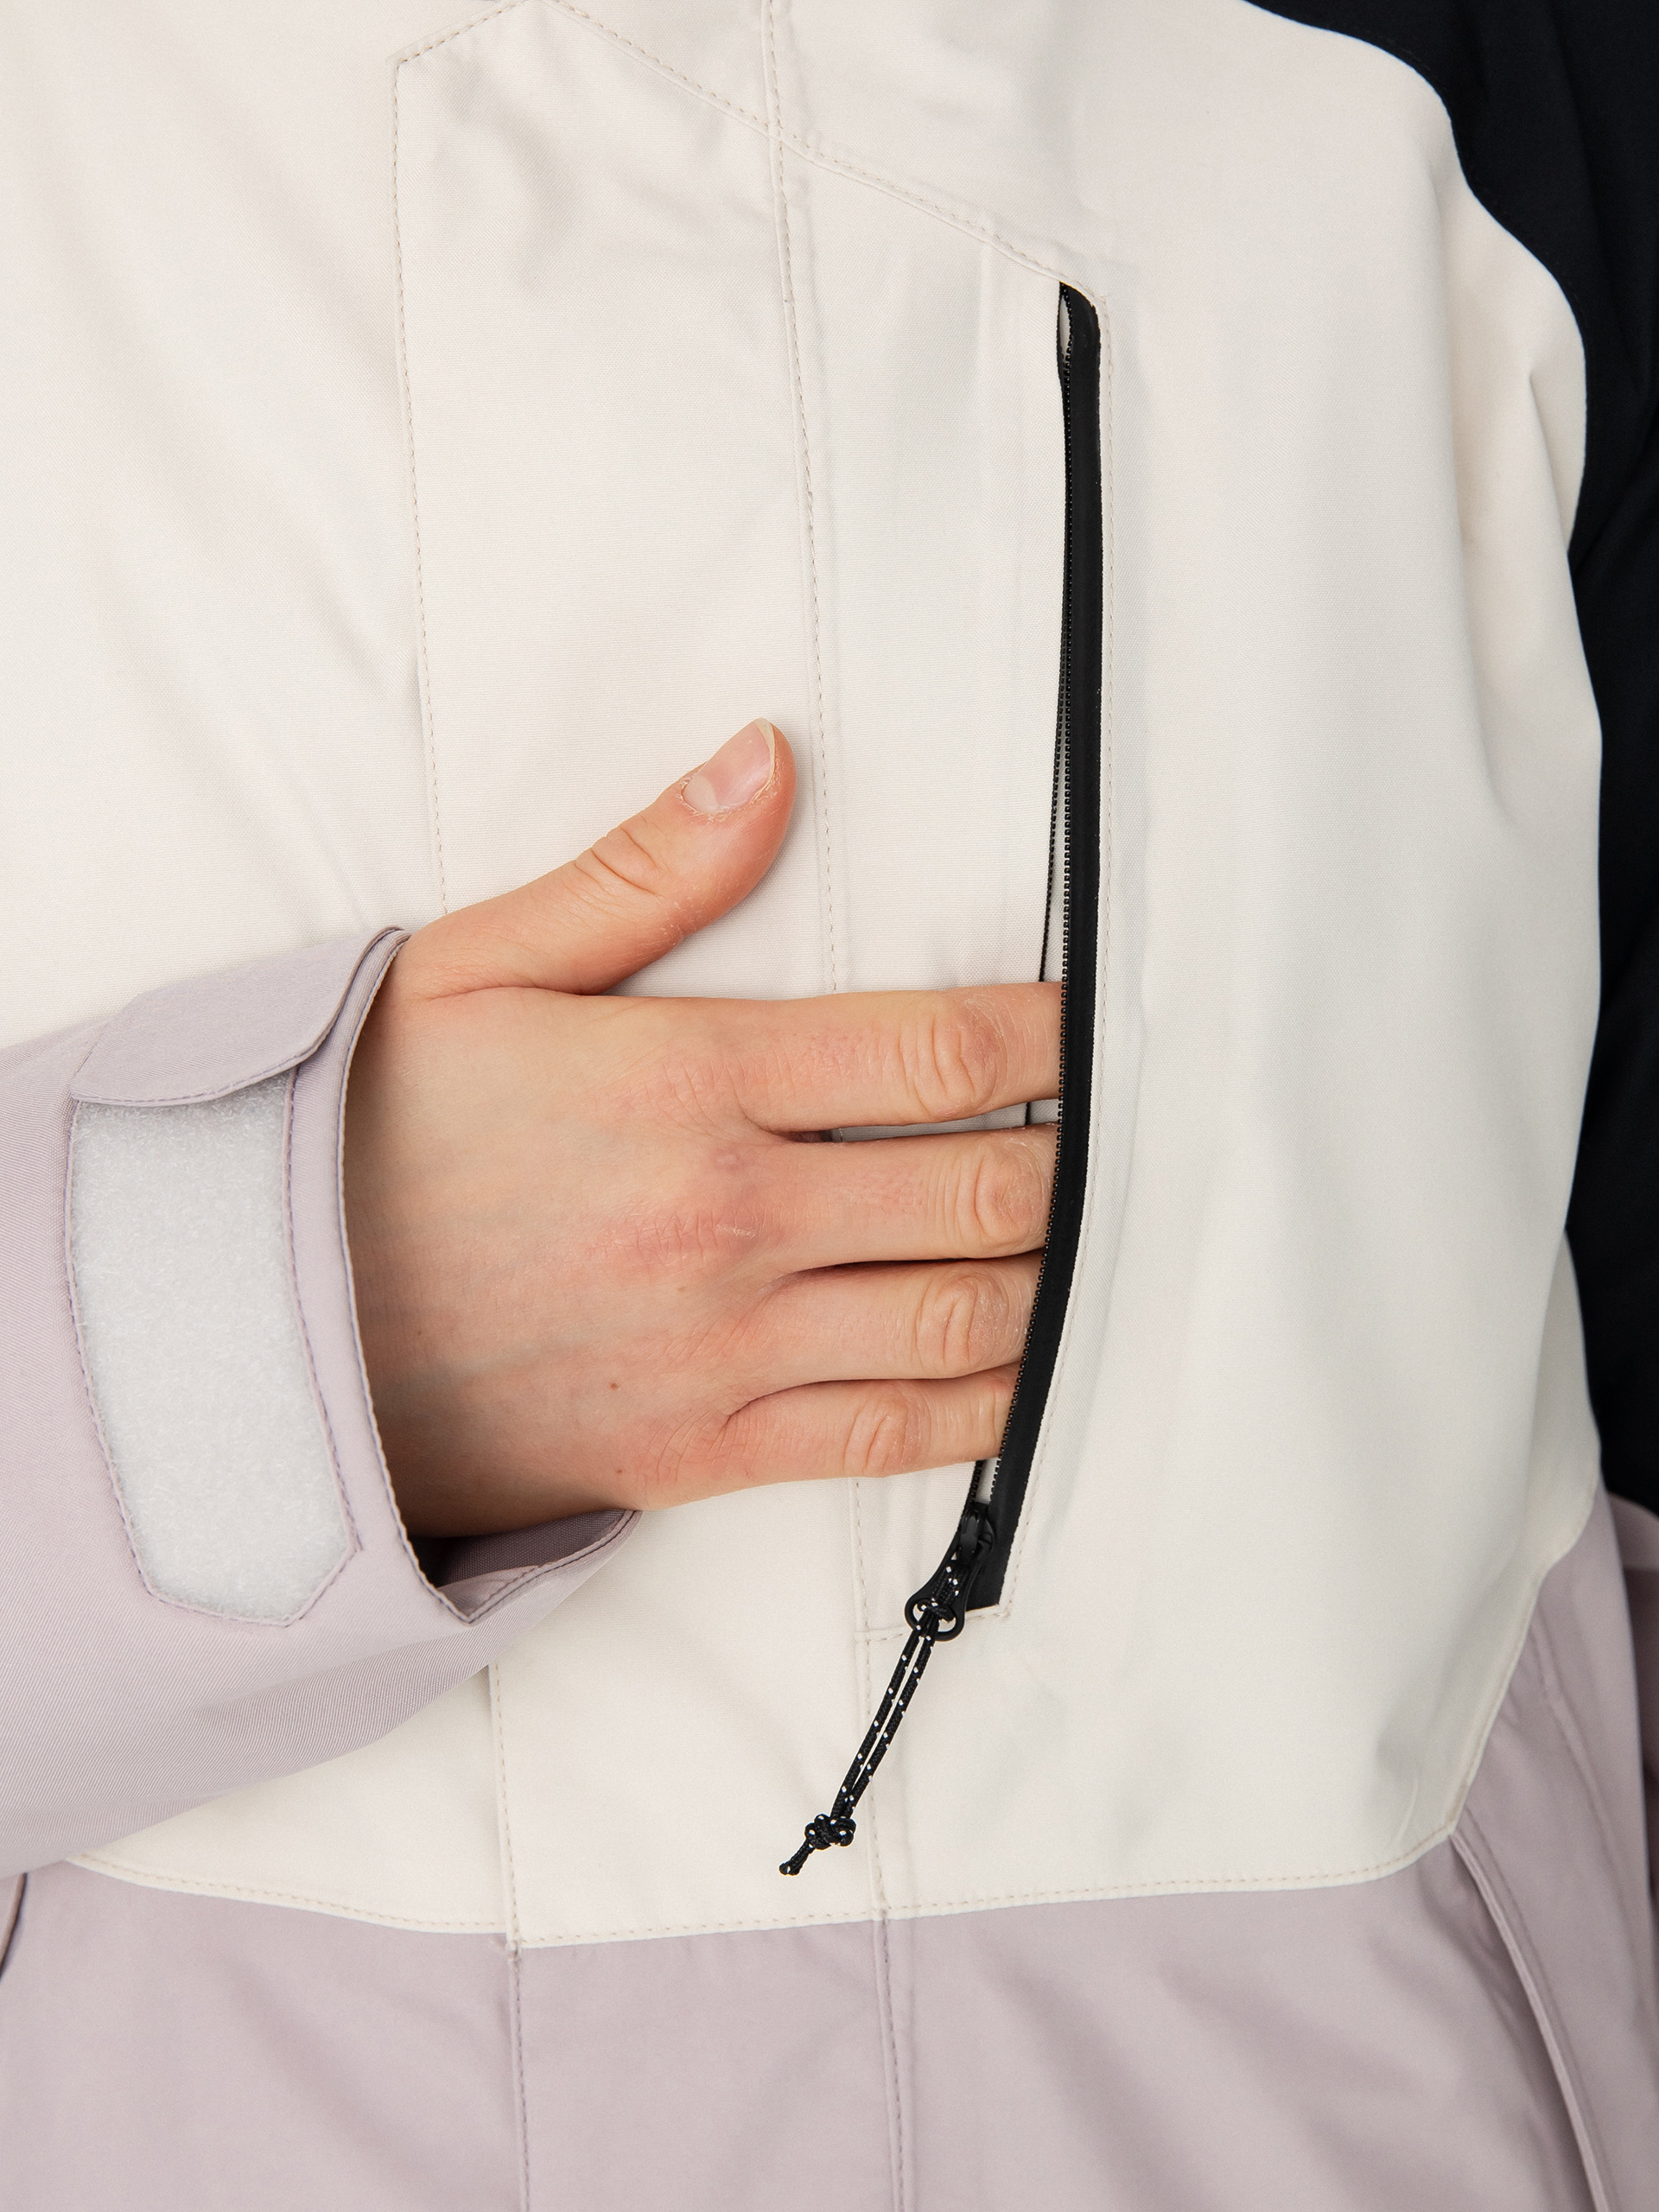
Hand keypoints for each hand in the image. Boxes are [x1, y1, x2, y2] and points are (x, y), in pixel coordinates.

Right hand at [343, 721, 1059, 1535]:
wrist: (256, 1339)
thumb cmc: (366, 1139)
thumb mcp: (473, 969)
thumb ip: (642, 873)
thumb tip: (768, 762)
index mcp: (688, 1083)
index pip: (935, 1056)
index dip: (1048, 1038)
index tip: (1090, 1027)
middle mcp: (728, 1220)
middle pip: (983, 1190)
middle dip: (1073, 1162)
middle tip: (1117, 1137)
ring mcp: (724, 1346)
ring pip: (962, 1318)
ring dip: (1053, 1280)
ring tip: (1093, 1243)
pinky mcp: (703, 1449)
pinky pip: (890, 1437)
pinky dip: (987, 1406)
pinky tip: (1028, 1372)